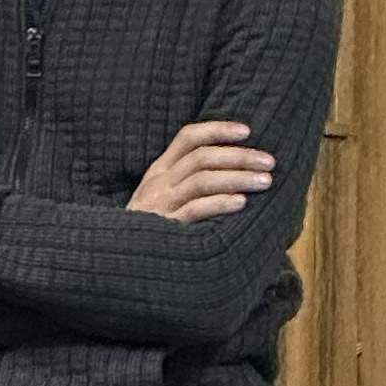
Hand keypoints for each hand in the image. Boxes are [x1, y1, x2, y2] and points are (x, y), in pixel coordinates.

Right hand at [131, 120, 275, 222]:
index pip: (188, 137)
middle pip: (202, 157)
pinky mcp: (166, 227)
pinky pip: (194, 210)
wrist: (117, 256)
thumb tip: (234, 169)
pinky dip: (220, 204)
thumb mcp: (162, 196)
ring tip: (265, 181)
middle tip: (269, 162)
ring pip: (202, 180)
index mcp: (160, 170)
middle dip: (239, 156)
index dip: (217, 130)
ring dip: (237, 177)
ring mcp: (162, 204)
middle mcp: (160, 183)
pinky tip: (241, 203)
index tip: (247, 131)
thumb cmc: (151, 226)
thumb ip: (188, 180)